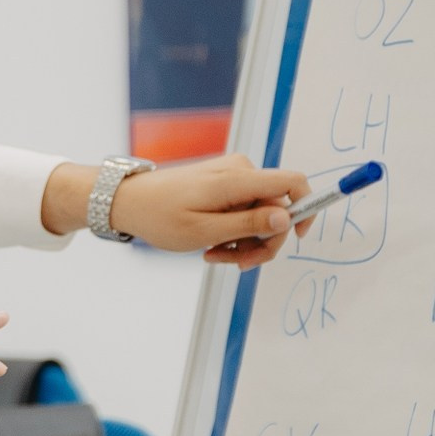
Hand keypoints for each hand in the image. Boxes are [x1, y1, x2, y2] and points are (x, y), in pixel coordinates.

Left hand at [43, 155, 308, 267]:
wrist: (129, 201)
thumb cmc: (161, 216)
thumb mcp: (206, 230)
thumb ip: (249, 225)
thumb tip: (286, 219)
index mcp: (238, 179)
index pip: (293, 182)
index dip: (305, 209)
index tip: (296, 239)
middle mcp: (240, 172)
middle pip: (277, 208)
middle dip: (263, 241)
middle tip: (240, 264)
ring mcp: (232, 177)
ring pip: (260, 214)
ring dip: (245, 241)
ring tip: (216, 255)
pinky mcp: (224, 185)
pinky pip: (244, 211)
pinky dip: (234, 232)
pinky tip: (213, 245)